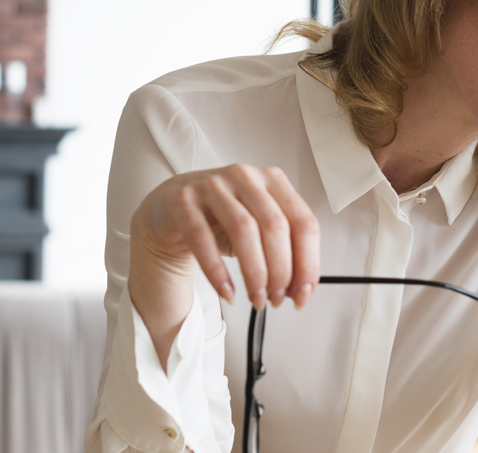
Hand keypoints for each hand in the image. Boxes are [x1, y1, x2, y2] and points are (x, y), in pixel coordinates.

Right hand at [131, 164, 320, 311]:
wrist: (169, 207)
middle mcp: (246, 177)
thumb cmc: (221, 219)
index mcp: (273, 180)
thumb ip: (281, 252)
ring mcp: (213, 185)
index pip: (304, 222)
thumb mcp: (258, 228)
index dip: (308, 263)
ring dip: (255, 273)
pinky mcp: (183, 200)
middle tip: (277, 299)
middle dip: (281, 271)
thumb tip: (299, 289)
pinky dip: (218, 271)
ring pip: (243, 230)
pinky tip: (228, 292)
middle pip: (275, 226)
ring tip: (256, 299)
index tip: (303, 293)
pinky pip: (202, 238)